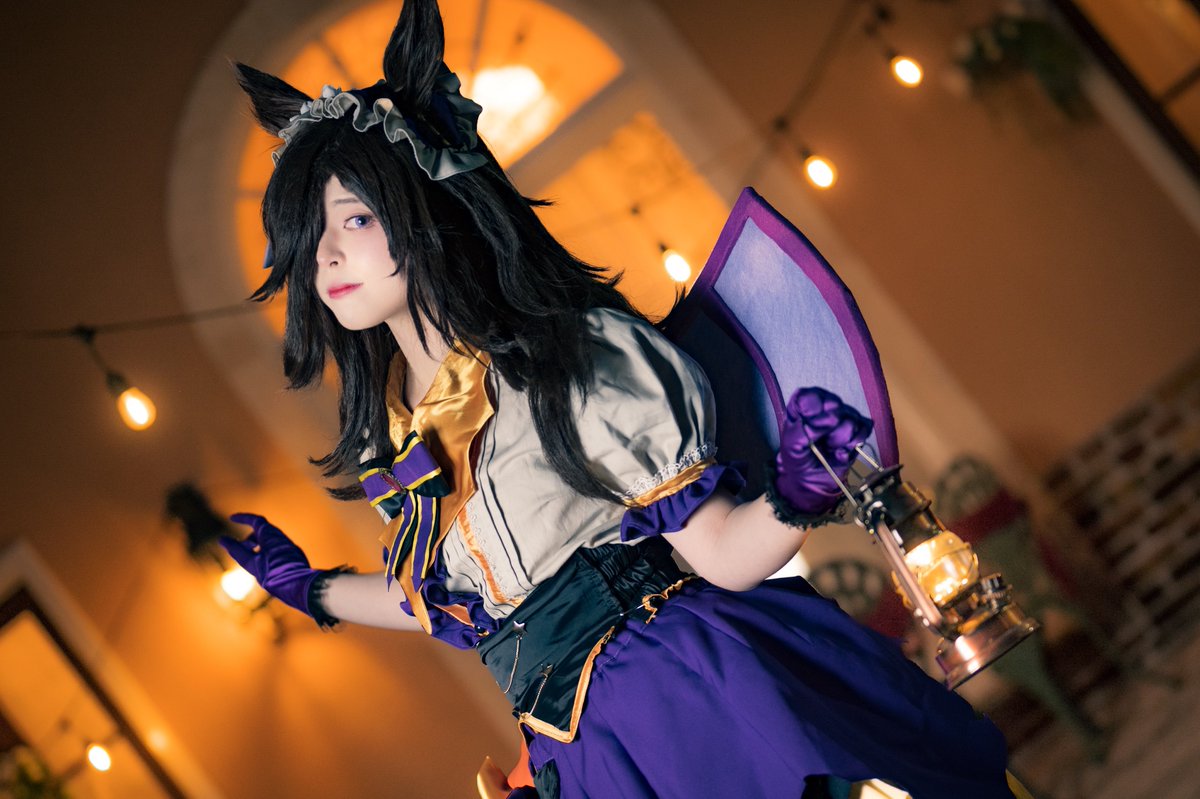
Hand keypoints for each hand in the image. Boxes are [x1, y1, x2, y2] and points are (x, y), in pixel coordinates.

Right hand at [221, 513, 320, 615]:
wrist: (300, 586)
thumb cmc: (274, 574)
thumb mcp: (251, 563)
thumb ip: (236, 550)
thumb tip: (222, 539)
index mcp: (271, 535)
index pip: (256, 520)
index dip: (243, 518)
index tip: (232, 518)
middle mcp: (282, 538)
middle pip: (263, 532)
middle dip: (249, 538)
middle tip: (239, 548)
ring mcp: (290, 548)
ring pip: (271, 542)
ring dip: (258, 547)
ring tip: (250, 561)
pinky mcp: (295, 557)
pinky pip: (278, 551)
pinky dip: (267, 555)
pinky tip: (264, 569)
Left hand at [774, 387, 872, 515]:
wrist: (812, 483)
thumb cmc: (798, 460)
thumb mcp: (791, 445)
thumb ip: (804, 428)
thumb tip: (831, 419)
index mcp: (803, 405)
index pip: (810, 395)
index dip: (812, 412)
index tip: (808, 428)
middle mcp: (825, 407)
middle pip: (834, 405)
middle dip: (826, 429)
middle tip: (819, 442)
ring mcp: (844, 416)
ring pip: (850, 419)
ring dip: (838, 440)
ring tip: (829, 448)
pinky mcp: (859, 429)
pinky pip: (864, 428)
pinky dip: (852, 445)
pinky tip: (840, 452)